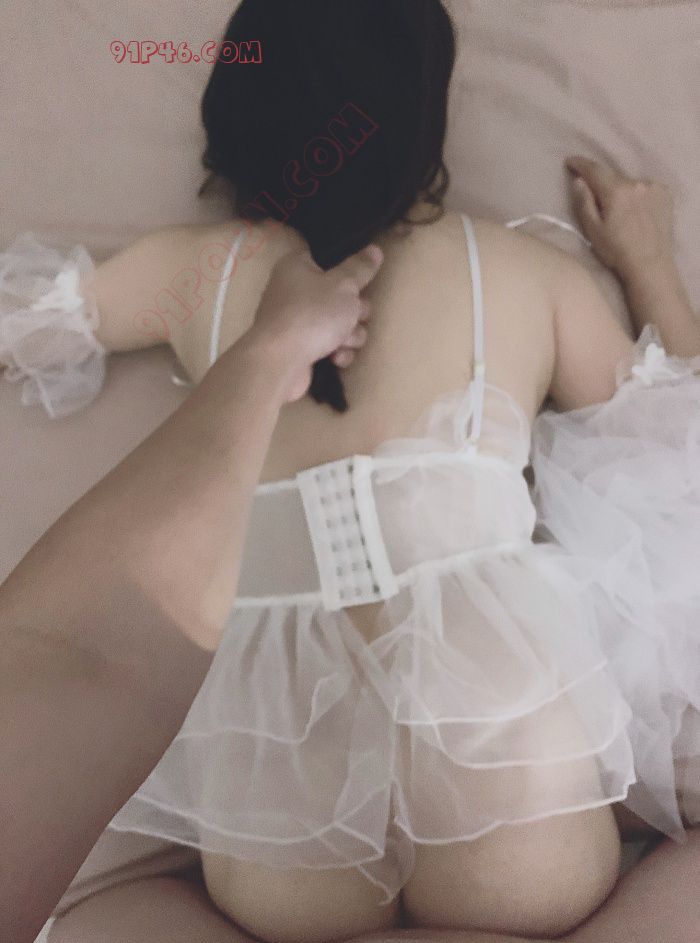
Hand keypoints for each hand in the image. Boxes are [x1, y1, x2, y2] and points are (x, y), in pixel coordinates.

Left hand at [243, 244, 382, 402]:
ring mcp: (297, 322)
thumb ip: (361, 268)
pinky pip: (330, 346)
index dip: (348, 272)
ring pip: (340, 323)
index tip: (360, 281)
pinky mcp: (301, 349)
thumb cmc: (312, 314)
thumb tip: (375, 249)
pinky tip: (334, 358)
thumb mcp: (344, 285)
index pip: (329, 260)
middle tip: (353, 315)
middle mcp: (294, 292)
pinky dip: (337, 352)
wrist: (282, 362)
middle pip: (341, 295)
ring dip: (349, 335)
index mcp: (297, 267)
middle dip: (355, 310)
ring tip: (341, 341)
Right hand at [566, 156, 674, 281]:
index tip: (570, 161)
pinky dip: (636, 195)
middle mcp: (636, 183)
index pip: (594, 170)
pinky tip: (636, 211)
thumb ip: (584, 202)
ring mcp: (653, 187)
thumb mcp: (593, 229)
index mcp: (616, 191)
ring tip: (620, 211)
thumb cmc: (617, 250)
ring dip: (620, 191)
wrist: (650, 264)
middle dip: (601, 184)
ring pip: (628, 183)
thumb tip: (578, 180)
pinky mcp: (665, 194)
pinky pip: (644, 188)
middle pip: (612, 177)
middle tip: (595, 198)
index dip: (580, 164)